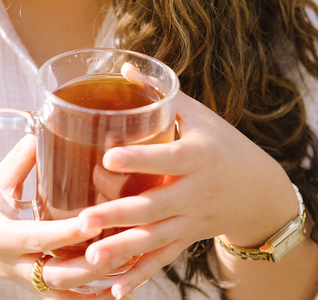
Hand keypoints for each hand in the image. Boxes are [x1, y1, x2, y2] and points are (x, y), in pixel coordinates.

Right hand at [0, 134, 134, 299]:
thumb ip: (20, 159)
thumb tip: (44, 128)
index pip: (35, 238)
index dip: (65, 233)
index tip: (93, 222)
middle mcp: (13, 265)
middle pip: (55, 276)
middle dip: (91, 265)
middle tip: (124, 245)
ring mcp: (25, 279)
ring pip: (64, 291)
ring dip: (97, 281)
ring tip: (130, 262)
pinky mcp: (34, 284)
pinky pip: (64, 297)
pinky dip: (89, 294)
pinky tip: (117, 283)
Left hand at [76, 91, 297, 298]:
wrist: (259, 189)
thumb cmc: (223, 144)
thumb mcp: (197, 114)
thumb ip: (160, 92)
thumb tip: (123, 67)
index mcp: (198, 156)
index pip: (167, 157)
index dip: (140, 159)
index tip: (107, 158)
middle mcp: (196, 191)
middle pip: (156, 206)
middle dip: (119, 215)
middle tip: (85, 220)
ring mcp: (192, 219)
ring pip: (156, 239)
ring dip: (124, 251)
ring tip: (91, 257)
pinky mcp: (188, 237)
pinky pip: (164, 259)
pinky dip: (141, 276)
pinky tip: (115, 290)